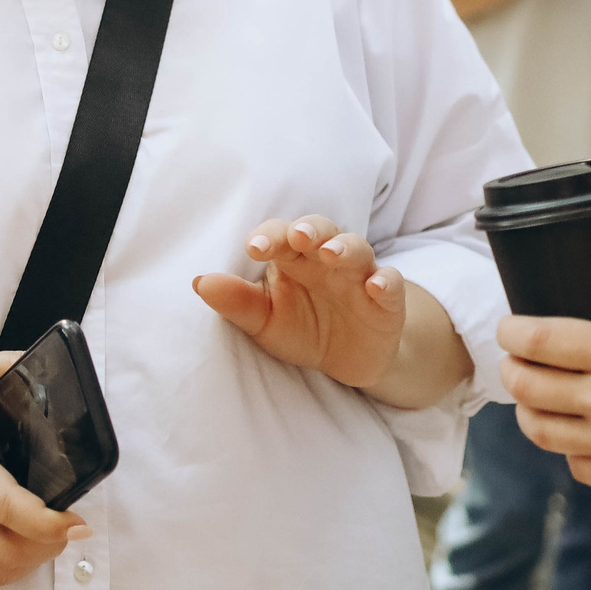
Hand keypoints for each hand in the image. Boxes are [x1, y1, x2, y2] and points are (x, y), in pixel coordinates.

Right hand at [0, 353, 88, 589]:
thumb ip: (4, 365)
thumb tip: (45, 362)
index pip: (4, 505)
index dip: (45, 523)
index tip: (75, 523)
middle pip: (1, 549)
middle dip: (45, 547)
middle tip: (67, 529)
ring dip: (25, 564)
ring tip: (47, 541)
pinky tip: (16, 552)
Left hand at [195, 215, 407, 391]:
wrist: (349, 360)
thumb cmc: (301, 328)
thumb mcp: (265, 322)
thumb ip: (237, 302)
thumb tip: (199, 281)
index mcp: (293, 258)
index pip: (280, 235)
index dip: (269, 237)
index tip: (253, 247)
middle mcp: (327, 259)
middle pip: (321, 229)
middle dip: (309, 229)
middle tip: (297, 236)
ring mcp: (359, 275)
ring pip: (356, 248)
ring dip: (344, 247)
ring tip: (330, 254)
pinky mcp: (388, 299)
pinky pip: (391, 283)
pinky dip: (386, 282)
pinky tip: (375, 286)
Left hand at [499, 302, 590, 522]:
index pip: (541, 340)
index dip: (513, 331)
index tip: (509, 327)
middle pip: (525, 386)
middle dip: (511, 369)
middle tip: (515, 361)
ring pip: (538, 430)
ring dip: (528, 410)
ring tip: (535, 399)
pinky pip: (573, 464)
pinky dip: (567, 448)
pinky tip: (578, 435)